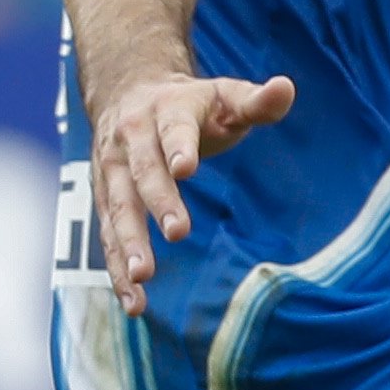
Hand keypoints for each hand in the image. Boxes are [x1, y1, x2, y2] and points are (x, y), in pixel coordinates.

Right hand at [91, 71, 297, 305]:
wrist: (129, 90)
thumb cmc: (194, 103)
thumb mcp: (227, 95)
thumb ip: (257, 101)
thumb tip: (285, 87)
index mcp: (165, 112)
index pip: (173, 130)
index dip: (179, 146)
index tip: (187, 168)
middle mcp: (130, 141)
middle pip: (142, 173)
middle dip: (157, 202)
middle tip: (176, 233)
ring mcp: (111, 170)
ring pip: (116, 209)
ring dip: (126, 245)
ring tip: (141, 280)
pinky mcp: (103, 197)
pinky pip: (107, 235)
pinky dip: (116, 268)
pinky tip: (133, 303)